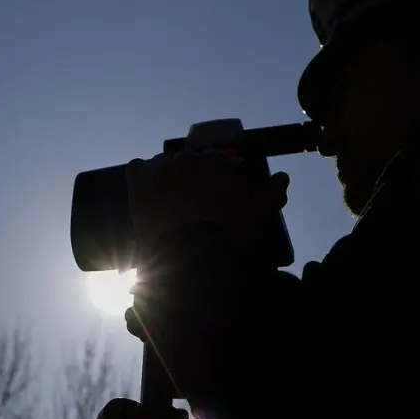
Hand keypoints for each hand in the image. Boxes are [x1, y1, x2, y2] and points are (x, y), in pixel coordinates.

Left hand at [125, 150, 289, 257]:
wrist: (188, 260)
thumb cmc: (229, 238)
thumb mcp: (259, 217)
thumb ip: (274, 193)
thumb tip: (282, 177)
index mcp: (217, 161)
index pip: (220, 162)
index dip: (220, 180)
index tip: (220, 198)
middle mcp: (188, 157)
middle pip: (191, 164)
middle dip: (195, 180)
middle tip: (197, 206)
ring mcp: (161, 167)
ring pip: (165, 165)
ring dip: (169, 178)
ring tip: (171, 204)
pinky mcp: (138, 183)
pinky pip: (137, 170)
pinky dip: (143, 178)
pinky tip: (147, 194)